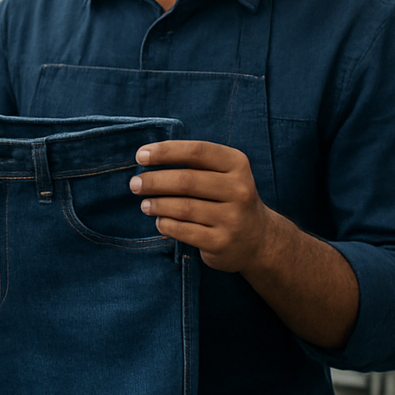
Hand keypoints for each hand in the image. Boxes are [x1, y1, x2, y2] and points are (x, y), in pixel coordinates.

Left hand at [130, 140, 276, 274]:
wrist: (259, 239)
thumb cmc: (228, 199)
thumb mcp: (223, 174)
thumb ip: (194, 163)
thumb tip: (148, 158)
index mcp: (237, 164)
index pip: (196, 151)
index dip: (165, 152)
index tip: (140, 156)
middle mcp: (239, 189)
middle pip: (186, 181)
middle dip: (154, 181)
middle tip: (135, 184)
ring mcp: (232, 218)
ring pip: (183, 207)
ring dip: (157, 204)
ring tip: (144, 204)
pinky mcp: (221, 242)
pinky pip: (184, 231)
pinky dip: (166, 224)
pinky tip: (159, 221)